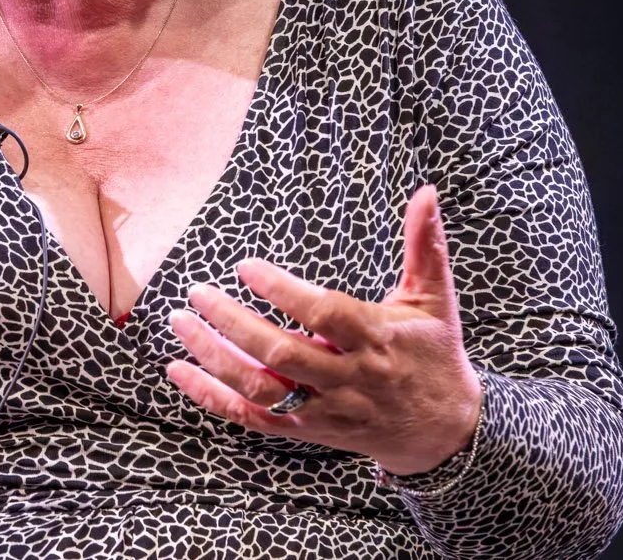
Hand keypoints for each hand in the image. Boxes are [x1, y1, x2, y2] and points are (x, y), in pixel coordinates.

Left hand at [166, 184, 483, 476]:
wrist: (443, 431)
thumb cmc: (435, 354)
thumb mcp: (435, 299)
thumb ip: (426, 245)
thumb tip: (427, 191)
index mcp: (377, 340)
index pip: (325, 315)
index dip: (284, 292)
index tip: (246, 267)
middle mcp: (348, 378)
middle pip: (283, 354)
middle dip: (234, 324)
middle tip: (197, 293)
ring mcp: (325, 409)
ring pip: (262, 389)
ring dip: (214, 357)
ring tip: (180, 323)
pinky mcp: (308, 429)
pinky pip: (254, 418)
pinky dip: (213, 398)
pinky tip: (179, 371)